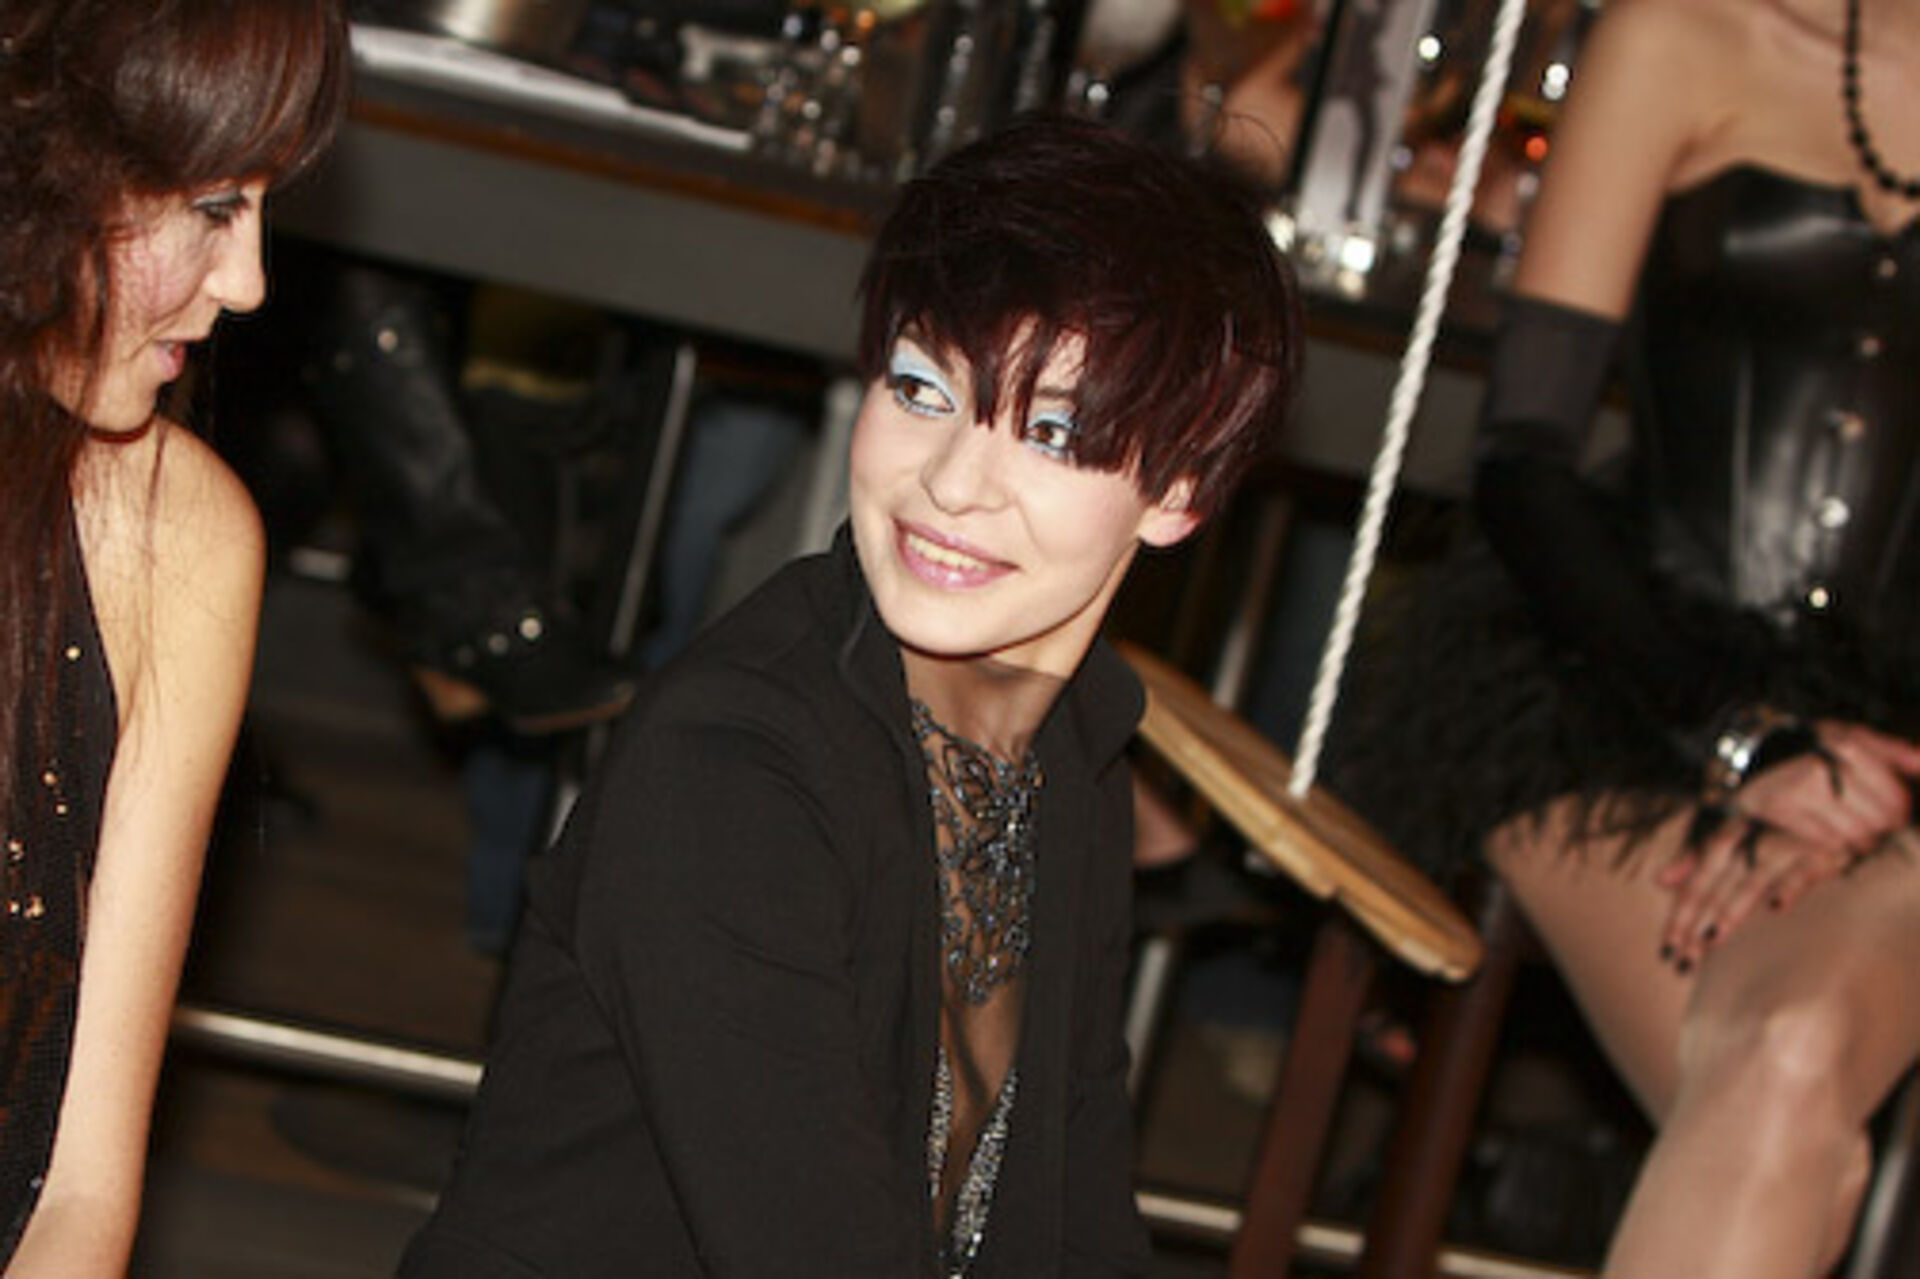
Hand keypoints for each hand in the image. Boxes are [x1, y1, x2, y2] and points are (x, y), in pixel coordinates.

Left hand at [1656, 819, 1855, 969]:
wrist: (1832, 784)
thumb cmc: (1775, 814)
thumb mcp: (1733, 826)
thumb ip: (1696, 855)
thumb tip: (1660, 881)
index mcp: (1730, 830)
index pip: (1700, 877)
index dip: (1682, 911)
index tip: (1667, 947)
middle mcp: (1754, 836)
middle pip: (1719, 881)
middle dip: (1698, 919)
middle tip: (1682, 958)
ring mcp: (1787, 843)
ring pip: (1753, 877)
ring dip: (1733, 907)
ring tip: (1711, 938)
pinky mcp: (1822, 850)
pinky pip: (1804, 867)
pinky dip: (1790, 885)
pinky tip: (1776, 907)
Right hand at [1731, 721, 1919, 855]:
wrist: (1758, 753)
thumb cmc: (1816, 745)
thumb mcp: (1853, 737)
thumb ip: (1893, 751)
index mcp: (1844, 746)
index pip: (1895, 798)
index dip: (1903, 809)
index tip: (1899, 809)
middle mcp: (1819, 770)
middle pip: (1878, 821)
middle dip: (1885, 827)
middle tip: (1879, 823)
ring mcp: (1796, 793)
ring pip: (1854, 837)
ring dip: (1864, 840)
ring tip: (1859, 829)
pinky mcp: (1780, 813)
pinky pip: (1827, 843)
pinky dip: (1838, 844)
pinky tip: (1836, 832)